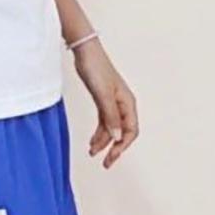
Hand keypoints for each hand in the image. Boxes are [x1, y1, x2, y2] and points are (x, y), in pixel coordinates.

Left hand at [74, 39, 138, 169]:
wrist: (84, 51)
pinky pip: (104, 121)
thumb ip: (110, 117)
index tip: (112, 157)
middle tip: (105, 163)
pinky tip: (92, 141)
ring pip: (111, 128)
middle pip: (122, 132)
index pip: (130, 130)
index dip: (122, 146)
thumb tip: (117, 137)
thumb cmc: (95, 68)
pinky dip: (99, 132)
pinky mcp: (102, 99)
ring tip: (92, 152)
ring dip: (103, 141)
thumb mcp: (102, 95)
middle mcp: (122, 104)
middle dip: (114, 148)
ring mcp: (112, 102)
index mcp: (127, 103)